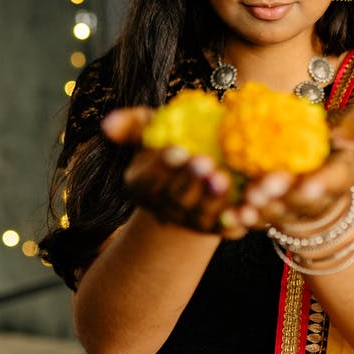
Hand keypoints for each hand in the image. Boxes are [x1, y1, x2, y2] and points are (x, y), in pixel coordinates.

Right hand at [102, 107, 245, 236]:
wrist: (198, 169)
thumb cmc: (171, 140)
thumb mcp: (151, 128)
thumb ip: (132, 124)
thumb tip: (108, 124)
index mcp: (142, 186)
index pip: (148, 180)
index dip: (163, 167)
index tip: (178, 149)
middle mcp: (163, 209)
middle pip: (175, 200)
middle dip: (191, 182)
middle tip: (205, 162)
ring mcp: (189, 222)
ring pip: (200, 217)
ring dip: (212, 201)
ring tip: (224, 179)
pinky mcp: (215, 229)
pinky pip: (224, 229)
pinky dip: (234, 223)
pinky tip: (245, 209)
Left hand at [238, 106, 353, 231]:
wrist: (300, 164)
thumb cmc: (326, 141)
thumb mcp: (346, 126)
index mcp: (340, 175)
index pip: (335, 182)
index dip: (322, 185)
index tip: (308, 186)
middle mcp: (318, 198)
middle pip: (302, 202)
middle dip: (284, 197)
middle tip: (264, 188)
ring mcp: (292, 211)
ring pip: (278, 215)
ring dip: (262, 211)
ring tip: (247, 201)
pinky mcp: (268, 215)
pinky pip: (256, 221)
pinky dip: (244, 220)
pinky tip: (233, 215)